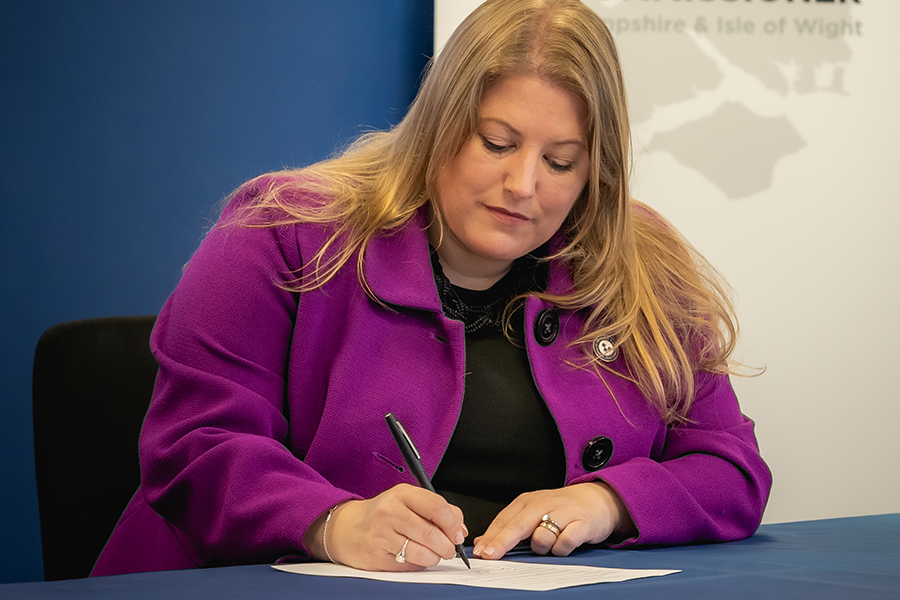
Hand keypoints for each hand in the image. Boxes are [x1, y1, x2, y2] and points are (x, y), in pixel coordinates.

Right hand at [303, 484, 466, 570]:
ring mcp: (381, 534)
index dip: (453, 524)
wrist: (347, 528)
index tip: (457, 533)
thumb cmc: (384, 514)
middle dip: (447, 547)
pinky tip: (412, 557)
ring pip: (422, 553)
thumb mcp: (409, 502)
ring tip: (433, 554)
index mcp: (402, 494)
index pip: (436, 506)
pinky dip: (417, 565)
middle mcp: (390, 511)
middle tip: (449, 550)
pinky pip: (407, 565)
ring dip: (434, 558)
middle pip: (431, 533)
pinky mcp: (376, 555)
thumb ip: (437, 510)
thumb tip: (459, 528)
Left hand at [472, 482, 634, 559]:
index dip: (491, 537)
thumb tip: (483, 543)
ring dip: (541, 547)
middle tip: (489, 556)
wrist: (598, 499)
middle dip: (501, 542)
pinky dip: (561, 549)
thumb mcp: (533, 513)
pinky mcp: (581, 523)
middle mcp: (543, 504)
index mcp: (528, 501)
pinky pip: (565, 543)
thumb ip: (509, 527)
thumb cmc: (562, 508)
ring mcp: (563, 512)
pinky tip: (563, 545)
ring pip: (541, 536)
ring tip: (549, 543)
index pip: (504, 520)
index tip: (479, 552)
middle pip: (518, 525)